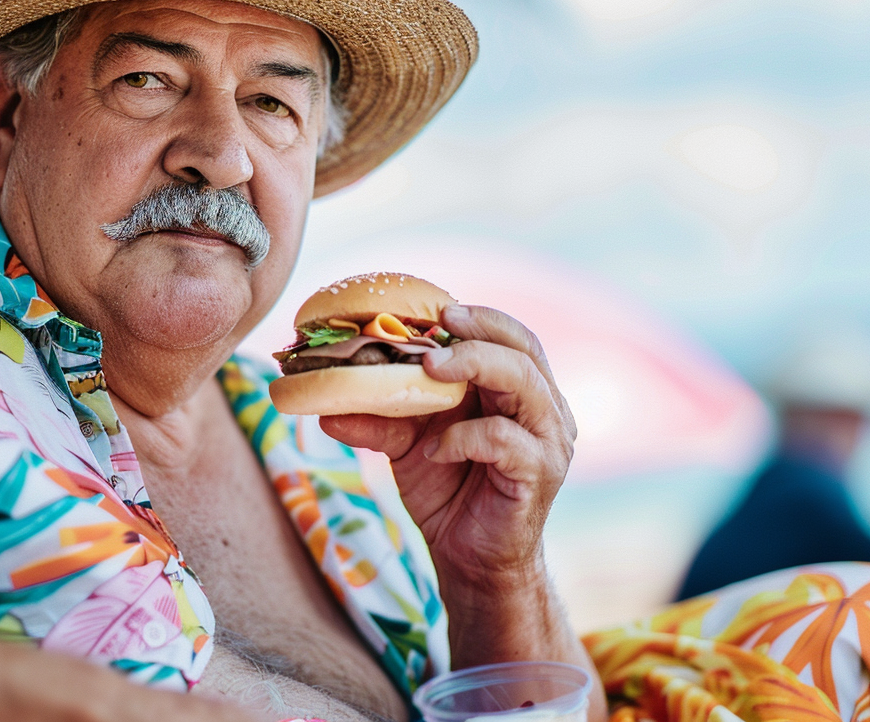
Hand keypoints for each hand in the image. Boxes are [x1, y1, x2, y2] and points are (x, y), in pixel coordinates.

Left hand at [318, 303, 576, 588]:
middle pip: (524, 350)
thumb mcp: (405, 445)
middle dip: (478, 334)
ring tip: (431, 371)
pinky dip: (465, 437)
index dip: (480, 318)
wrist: (470, 559)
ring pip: (526, 383)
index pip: (512, 338)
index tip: (438, 311)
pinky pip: (505, 440)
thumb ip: (377, 418)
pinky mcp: (539, 474)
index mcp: (519, 391)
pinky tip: (434, 452)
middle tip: (436, 332)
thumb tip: (323, 406)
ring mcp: (547, 441)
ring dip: (476, 368)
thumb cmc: (445, 491)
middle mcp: (543, 409)